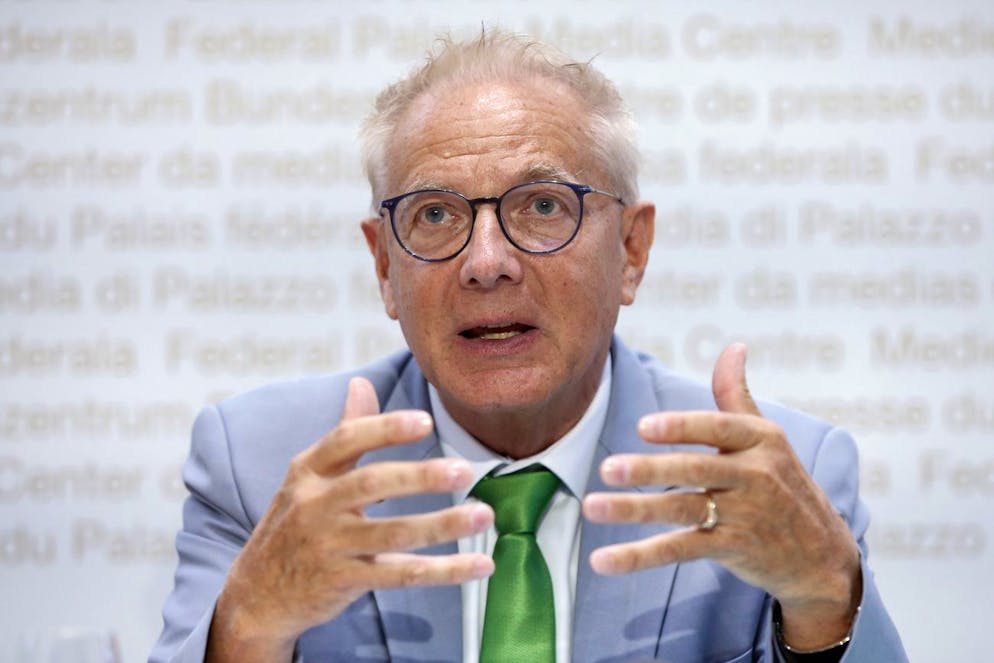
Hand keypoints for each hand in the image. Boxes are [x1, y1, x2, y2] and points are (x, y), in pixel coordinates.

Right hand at [207, 377, 494, 660]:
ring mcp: (328, 546)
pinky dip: (444, 571)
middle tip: (464, 471)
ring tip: (483, 515)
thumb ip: (345, 432)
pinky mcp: (344, 582)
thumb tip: (362, 383)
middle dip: (420, 477)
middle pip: (371, 484)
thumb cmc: (295, 524)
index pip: (345, 440)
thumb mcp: (309, 476)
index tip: (425, 421)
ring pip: (392, 533)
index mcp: (308, 471)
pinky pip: (401, 574)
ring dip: (442, 525)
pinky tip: (479, 565)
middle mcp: (314, 505)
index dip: (385, 429)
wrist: (257, 594)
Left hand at [582, 343, 860, 649]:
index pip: (719, 428)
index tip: (643, 427)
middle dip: (650, 469)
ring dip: (635, 510)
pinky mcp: (733, 549)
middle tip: (607, 469)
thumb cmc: (784, 485)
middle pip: (696, 469)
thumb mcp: (769, 438)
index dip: (682, 427)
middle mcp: (756, 476)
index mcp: (761, 440)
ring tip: (592, 507)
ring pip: (683, 509)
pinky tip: (603, 560)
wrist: (823, 556)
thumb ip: (737, 395)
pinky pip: (681, 549)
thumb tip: (733, 346)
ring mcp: (745, 515)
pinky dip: (640, 555)